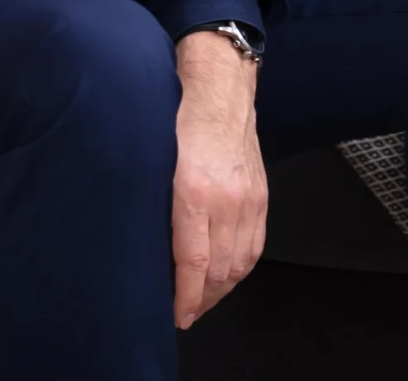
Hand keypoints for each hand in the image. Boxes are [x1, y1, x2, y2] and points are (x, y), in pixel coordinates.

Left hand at [171, 31, 265, 329]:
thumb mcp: (152, 164)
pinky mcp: (260, 194)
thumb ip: (155, 207)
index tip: (177, 316)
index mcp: (195, 193)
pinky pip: (256, 244)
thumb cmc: (178, 122)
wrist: (219, 90)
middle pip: (221, 269)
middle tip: (186, 312)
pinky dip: (242, 267)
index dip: (186, 297)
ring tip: (204, 299)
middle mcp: (227, 200)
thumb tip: (147, 249)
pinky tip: (228, 274)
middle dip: (203, 299)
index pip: (194, 262)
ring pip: (241, 262)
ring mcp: (248, 198)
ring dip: (223, 288)